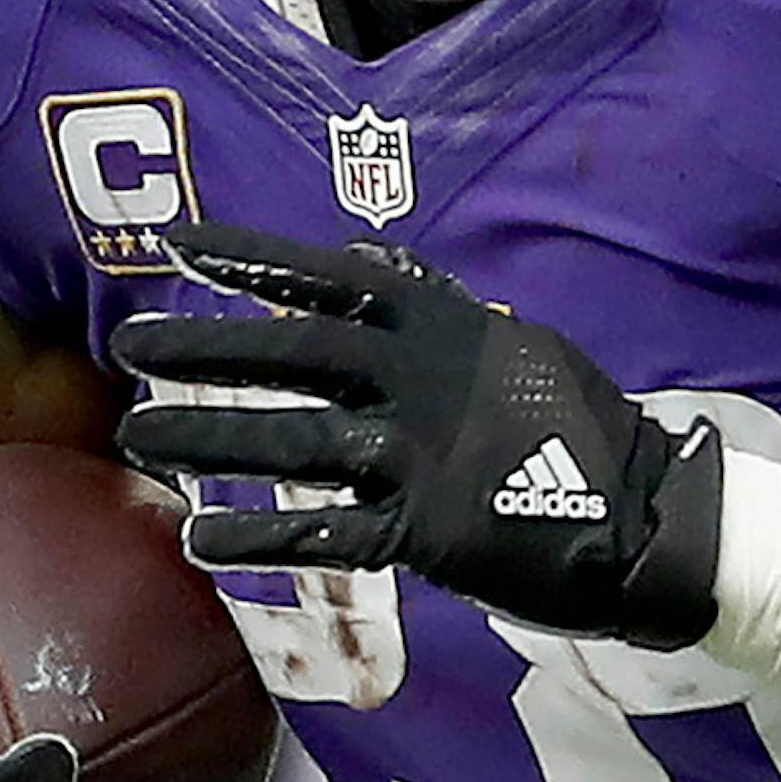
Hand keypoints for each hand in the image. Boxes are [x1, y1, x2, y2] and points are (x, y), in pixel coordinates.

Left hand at [114, 222, 721, 648]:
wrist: (650, 519)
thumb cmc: (580, 435)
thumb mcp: (517, 348)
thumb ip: (439, 317)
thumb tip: (375, 267)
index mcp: (445, 327)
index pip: (331, 278)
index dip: (251, 256)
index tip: (176, 243)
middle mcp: (424, 379)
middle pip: (293, 352)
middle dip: (206, 348)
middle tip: (130, 345)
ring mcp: (422, 454)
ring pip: (293, 441)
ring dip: (208, 439)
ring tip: (138, 438)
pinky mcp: (427, 529)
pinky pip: (325, 533)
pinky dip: (261, 537)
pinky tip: (201, 538)